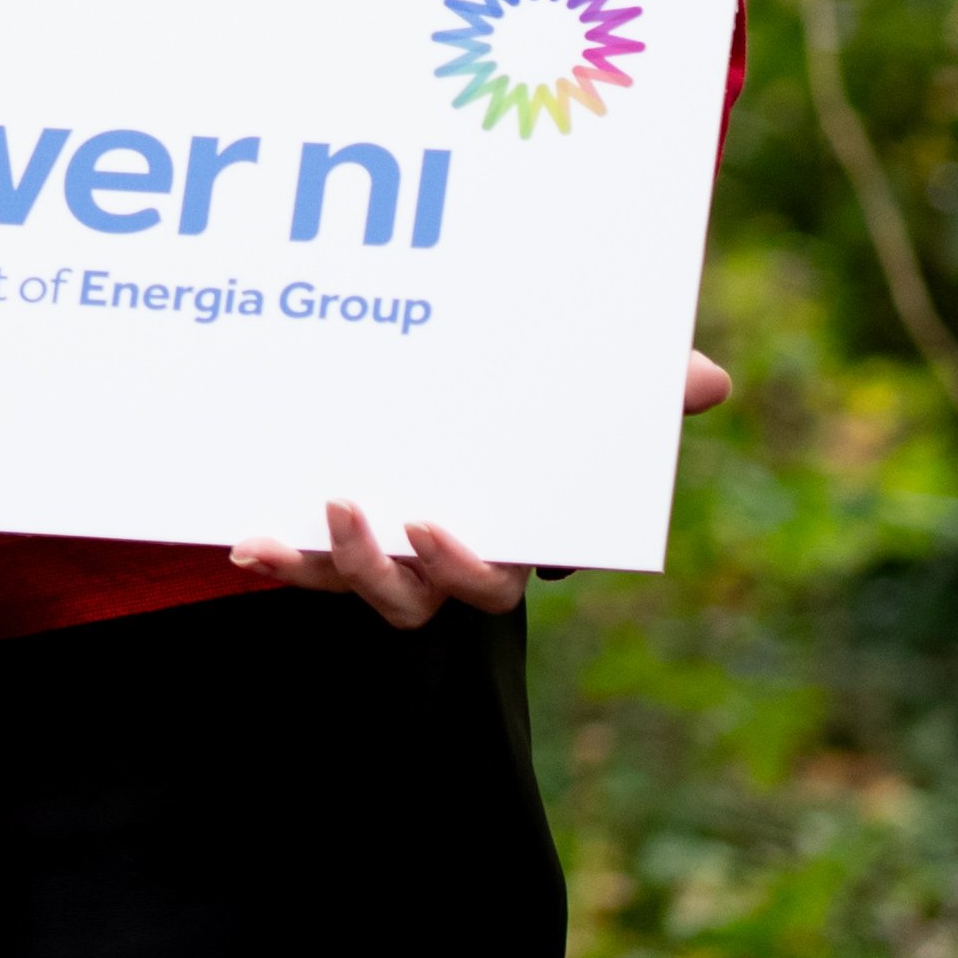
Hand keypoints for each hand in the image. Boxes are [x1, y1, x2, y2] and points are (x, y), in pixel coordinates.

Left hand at [228, 346, 726, 624]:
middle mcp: (456, 549)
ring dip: (353, 561)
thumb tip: (710, 383)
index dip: (507, 562)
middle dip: (443, 567)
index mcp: (520, 524)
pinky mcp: (324, 538)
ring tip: (332, 503)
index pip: (528, 564)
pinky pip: (305, 567)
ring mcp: (391, 550)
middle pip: (460, 591)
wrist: (408, 366)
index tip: (499, 542)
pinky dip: (278, 557)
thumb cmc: (519, 389)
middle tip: (417, 520)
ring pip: (380, 589)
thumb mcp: (573, 373)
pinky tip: (246, 541)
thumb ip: (639, 380)